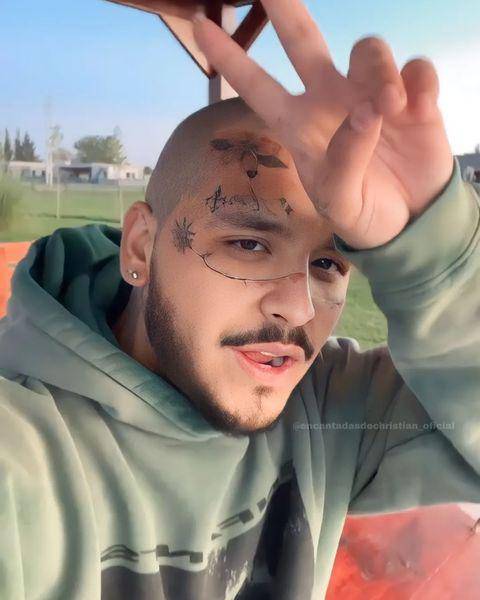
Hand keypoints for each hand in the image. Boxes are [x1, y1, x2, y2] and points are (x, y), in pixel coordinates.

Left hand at [193, 0, 453, 248]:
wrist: (408, 222)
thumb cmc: (361, 213)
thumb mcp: (341, 202)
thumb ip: (345, 161)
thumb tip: (366, 111)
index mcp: (300, 126)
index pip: (258, 88)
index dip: (231, 59)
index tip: (201, 26)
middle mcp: (330, 100)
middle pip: (304, 42)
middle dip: (287, 11)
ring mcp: (370, 93)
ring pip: (368, 50)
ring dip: (379, 71)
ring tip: (389, 108)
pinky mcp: (412, 96)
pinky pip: (416, 68)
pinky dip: (420, 82)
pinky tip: (420, 109)